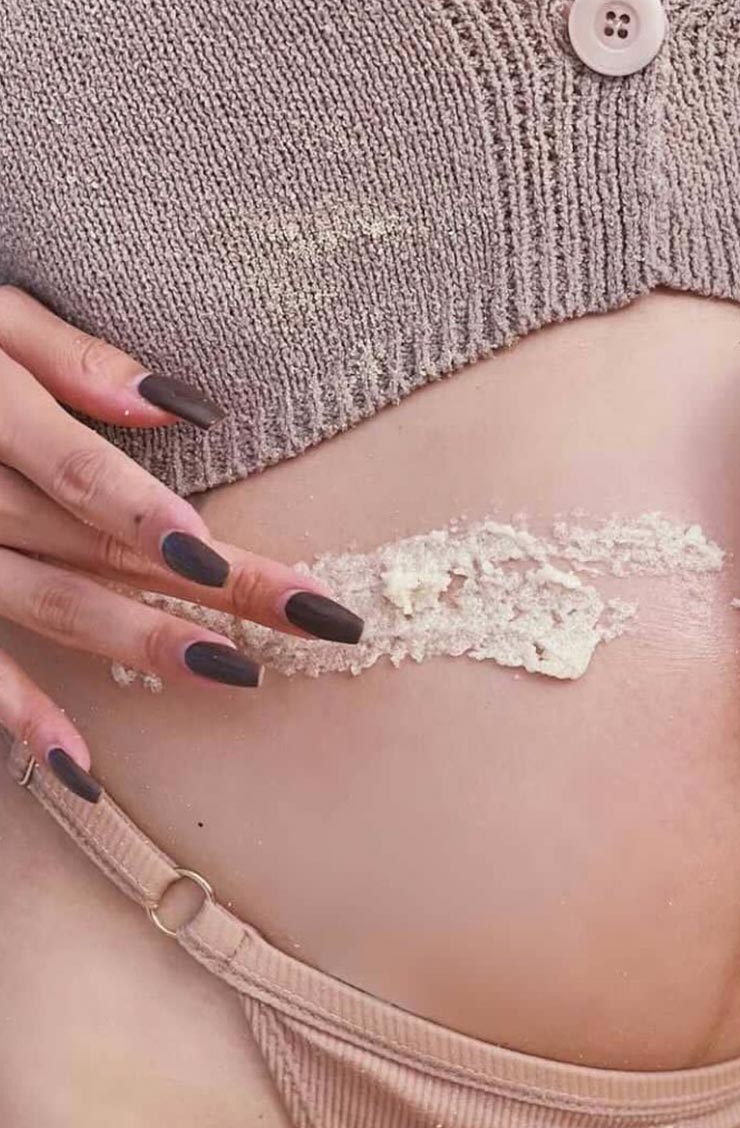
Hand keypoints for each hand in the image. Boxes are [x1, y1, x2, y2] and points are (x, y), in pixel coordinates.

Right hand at [0, 285, 363, 801]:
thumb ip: (67, 358)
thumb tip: (183, 405)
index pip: (78, 474)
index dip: (146, 516)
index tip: (221, 561)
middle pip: (99, 547)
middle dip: (215, 588)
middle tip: (321, 618)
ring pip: (50, 606)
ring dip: (141, 644)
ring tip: (236, 674)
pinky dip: (19, 715)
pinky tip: (80, 769)